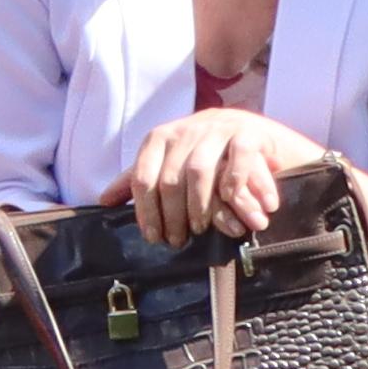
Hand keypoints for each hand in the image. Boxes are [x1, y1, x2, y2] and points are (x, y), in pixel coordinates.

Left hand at [114, 106, 327, 244]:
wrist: (263, 136)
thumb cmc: (213, 158)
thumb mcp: (175, 165)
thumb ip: (143, 178)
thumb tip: (104, 200)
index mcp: (164, 136)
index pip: (143, 175)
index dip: (146, 210)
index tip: (153, 237)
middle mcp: (188, 128)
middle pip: (170, 177)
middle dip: (172, 215)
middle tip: (179, 241)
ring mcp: (220, 127)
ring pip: (199, 170)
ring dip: (199, 206)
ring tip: (203, 229)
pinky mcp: (250, 131)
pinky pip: (238, 158)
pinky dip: (234, 183)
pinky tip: (232, 203)